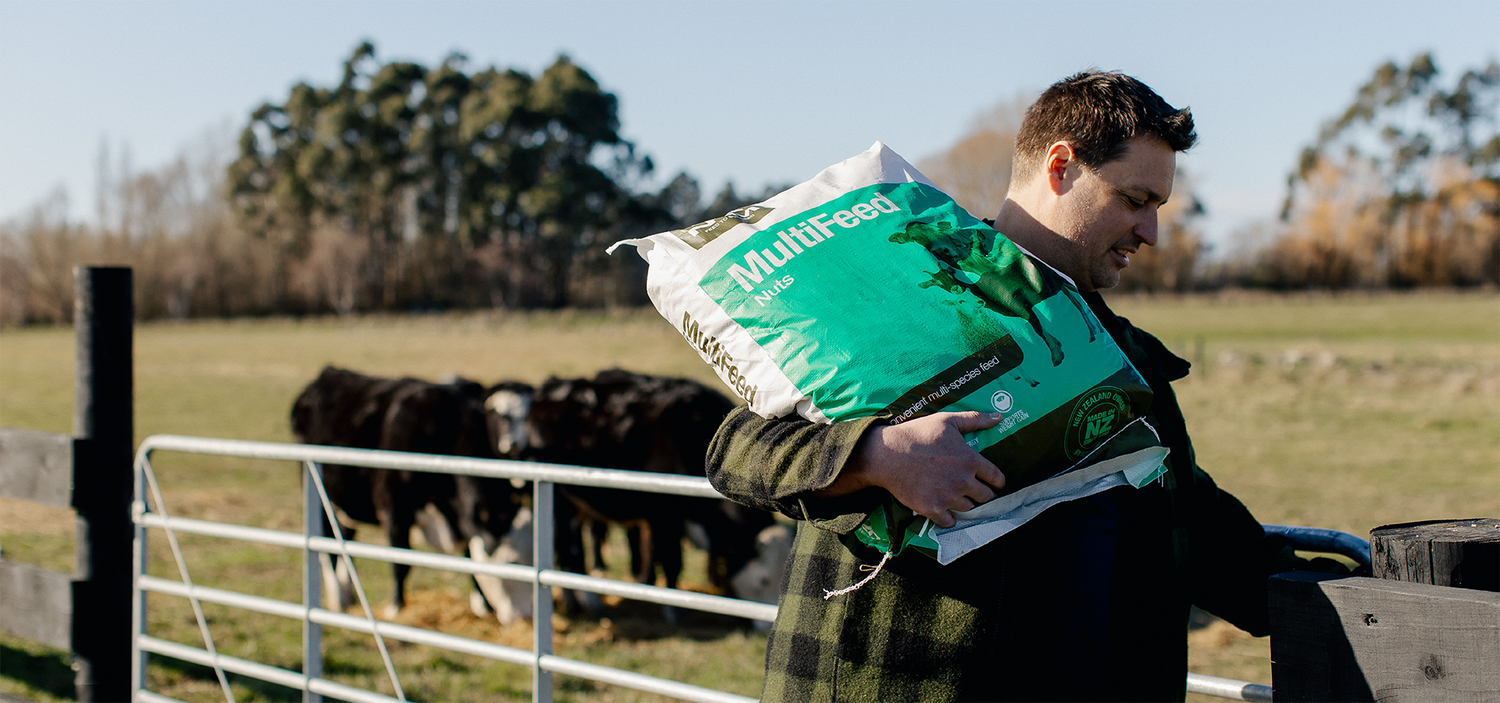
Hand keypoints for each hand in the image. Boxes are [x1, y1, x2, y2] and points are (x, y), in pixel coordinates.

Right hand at [814, 411, 1005, 528]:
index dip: (997, 481)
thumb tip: (998, 417)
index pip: (997, 478)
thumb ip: (975, 419)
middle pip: (987, 497)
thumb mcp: (947, 420)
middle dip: (984, 494)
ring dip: (966, 504)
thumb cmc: (918, 434)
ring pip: (970, 509)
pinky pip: (950, 521)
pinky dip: (949, 518)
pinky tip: (945, 509)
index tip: (993, 482)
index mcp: (970, 460)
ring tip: (959, 498)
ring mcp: (948, 497)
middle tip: (975, 491)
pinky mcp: (932, 509)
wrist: (887, 454)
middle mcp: (963, 481)